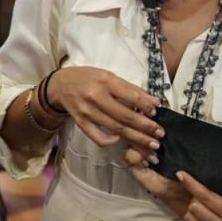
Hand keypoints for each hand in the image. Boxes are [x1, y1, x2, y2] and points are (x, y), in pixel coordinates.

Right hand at [46, 66, 162, 154]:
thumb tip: (153, 102)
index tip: (157, 112)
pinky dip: (110, 142)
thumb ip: (131, 89)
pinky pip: (97, 137)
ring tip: (151, 144)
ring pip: (116, 128)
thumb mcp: (110, 76)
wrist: (61, 84)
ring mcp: (87, 111)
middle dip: (145, 127)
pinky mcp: (81, 123)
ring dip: (136, 138)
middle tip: (160, 134)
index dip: (146, 105)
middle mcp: (96, 96)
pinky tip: (122, 142)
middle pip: (125, 116)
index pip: (130, 95)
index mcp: (106, 81)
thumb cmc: (89, 78)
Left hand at [128, 168, 221, 220]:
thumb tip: (218, 161)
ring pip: (189, 217)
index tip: (181, 173)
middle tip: (191, 188)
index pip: (206, 196)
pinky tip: (194, 212)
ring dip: (188, 207)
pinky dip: (189, 218)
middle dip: (191, 196)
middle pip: (195, 207)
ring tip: (193, 200)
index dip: (192, 184)